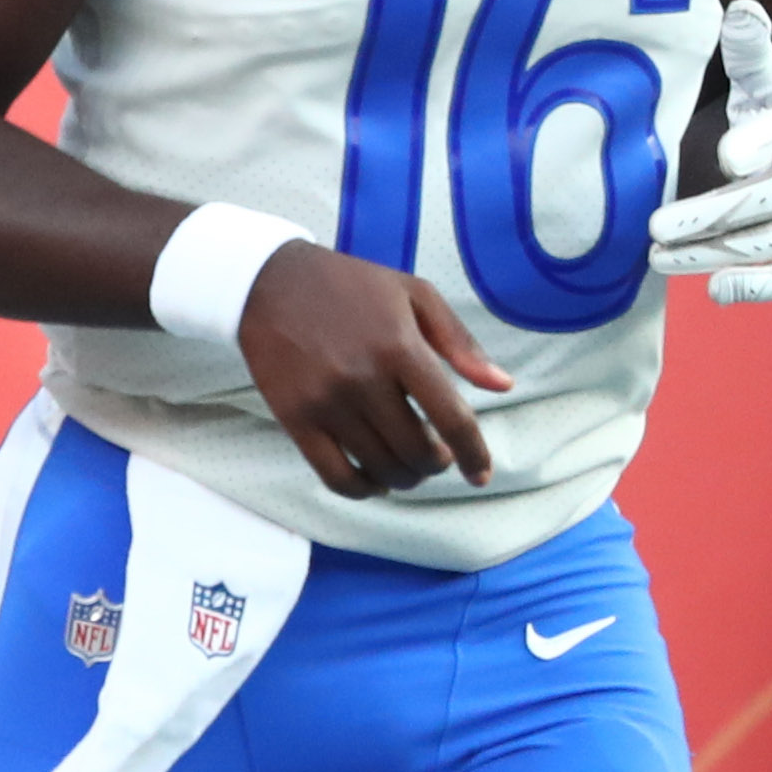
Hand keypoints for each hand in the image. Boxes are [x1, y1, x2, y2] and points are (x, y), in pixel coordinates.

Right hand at [236, 244, 513, 497]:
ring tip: (406, 467)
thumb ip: (460, 341)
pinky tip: (372, 481)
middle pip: (416, 451)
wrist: (268, 281)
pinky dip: (362, 490)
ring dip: (404, 478)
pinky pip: (335, 476)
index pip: (452, 419)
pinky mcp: (295, 418)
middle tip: (435, 456)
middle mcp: (364, 380)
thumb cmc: (349, 284)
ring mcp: (326, 403)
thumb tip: (504, 386)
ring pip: (380, 468)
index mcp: (401, 348)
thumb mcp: (414, 294)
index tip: (479, 474)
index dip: (474, 455)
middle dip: (436, 464)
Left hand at [648, 0, 771, 306]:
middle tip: (655, 225)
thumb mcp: (770, 75)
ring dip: (715, 254)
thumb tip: (740, 10)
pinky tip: (717, 290)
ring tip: (658, 256)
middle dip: (711, 214)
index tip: (725, 154)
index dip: (760, 143)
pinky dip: (765, 287)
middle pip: (770, 199)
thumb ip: (749, 50)